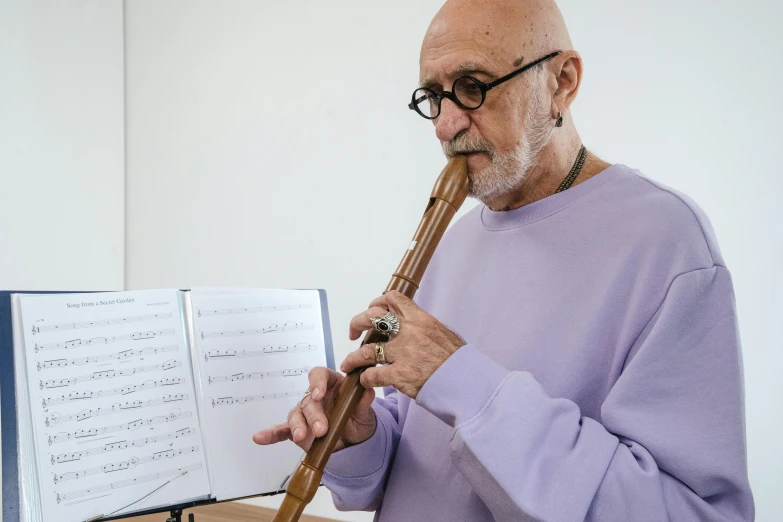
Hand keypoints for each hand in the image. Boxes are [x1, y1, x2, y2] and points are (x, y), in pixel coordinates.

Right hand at [252, 367, 376, 451]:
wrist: (357, 442)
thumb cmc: (359, 419)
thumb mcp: (365, 411)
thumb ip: (364, 402)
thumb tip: (367, 391)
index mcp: (331, 385)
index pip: (319, 375)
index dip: (317, 382)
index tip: (319, 394)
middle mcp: (315, 397)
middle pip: (308, 400)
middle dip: (313, 415)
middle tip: (322, 429)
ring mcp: (305, 414)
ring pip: (296, 415)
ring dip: (297, 425)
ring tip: (301, 437)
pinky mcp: (298, 431)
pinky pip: (282, 430)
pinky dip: (271, 434)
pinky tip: (259, 437)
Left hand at [341, 290, 464, 397]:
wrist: (466, 380)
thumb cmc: (458, 360)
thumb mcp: (441, 333)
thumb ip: (423, 327)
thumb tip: (412, 323)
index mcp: (420, 319)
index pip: (393, 299)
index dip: (377, 302)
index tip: (372, 310)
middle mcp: (408, 332)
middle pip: (371, 318)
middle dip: (357, 323)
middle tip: (353, 333)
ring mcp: (403, 354)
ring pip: (366, 350)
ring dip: (353, 358)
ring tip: (348, 364)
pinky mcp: (400, 375)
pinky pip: (373, 375)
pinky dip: (366, 378)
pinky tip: (365, 381)